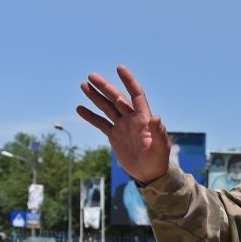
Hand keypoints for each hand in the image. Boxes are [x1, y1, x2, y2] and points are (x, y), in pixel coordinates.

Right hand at [76, 66, 169, 183]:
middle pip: (116, 98)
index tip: (120, 68)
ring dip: (95, 97)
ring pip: (107, 108)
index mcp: (144, 118)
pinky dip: (90, 116)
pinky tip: (80, 108)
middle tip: (91, 75)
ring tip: (83, 85)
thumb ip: (158, 132)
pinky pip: (100, 123)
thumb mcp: (160, 147)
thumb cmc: (159, 160)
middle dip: (105, 87)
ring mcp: (122, 126)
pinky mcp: (114, 136)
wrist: (150, 174)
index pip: (136, 95)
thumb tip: (157, 117)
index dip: (129, 81)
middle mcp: (132, 119)